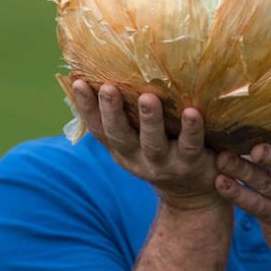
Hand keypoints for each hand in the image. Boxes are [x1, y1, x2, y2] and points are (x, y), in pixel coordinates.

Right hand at [73, 80, 223, 210]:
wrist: (190, 194)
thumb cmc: (161, 153)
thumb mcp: (137, 141)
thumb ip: (125, 117)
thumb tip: (105, 76)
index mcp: (121, 149)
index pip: (98, 128)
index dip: (86, 107)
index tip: (79, 82)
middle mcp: (137, 158)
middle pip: (120, 136)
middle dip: (112, 111)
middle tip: (109, 87)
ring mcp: (164, 163)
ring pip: (153, 143)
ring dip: (149, 120)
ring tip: (147, 98)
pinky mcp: (190, 163)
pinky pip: (190, 145)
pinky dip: (191, 129)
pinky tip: (192, 112)